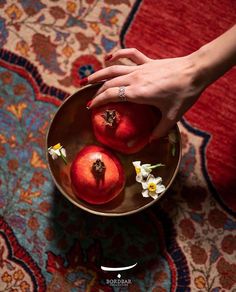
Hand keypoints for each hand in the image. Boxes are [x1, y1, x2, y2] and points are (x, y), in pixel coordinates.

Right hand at [85, 48, 203, 139]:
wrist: (196, 72)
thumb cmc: (184, 94)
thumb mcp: (172, 116)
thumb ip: (160, 130)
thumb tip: (151, 141)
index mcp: (137, 93)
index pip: (111, 95)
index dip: (98, 101)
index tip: (90, 107)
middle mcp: (135, 79)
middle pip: (109, 83)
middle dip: (97, 91)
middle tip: (90, 99)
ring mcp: (140, 68)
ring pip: (114, 68)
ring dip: (99, 73)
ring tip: (88, 79)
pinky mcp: (148, 62)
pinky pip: (130, 55)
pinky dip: (118, 54)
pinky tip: (109, 57)